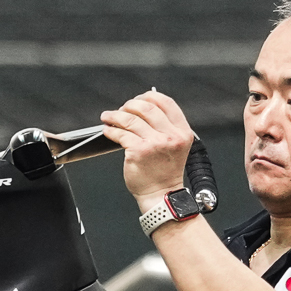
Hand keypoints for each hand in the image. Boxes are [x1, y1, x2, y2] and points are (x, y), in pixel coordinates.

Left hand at [101, 90, 193, 204]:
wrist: (161, 195)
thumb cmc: (165, 172)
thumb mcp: (175, 146)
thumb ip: (165, 127)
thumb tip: (141, 109)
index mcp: (181, 132)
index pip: (166, 103)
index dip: (149, 96)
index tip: (138, 99)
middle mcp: (170, 136)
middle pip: (146, 107)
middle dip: (130, 105)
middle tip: (122, 109)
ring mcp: (154, 143)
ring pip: (130, 119)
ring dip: (115, 115)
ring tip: (108, 117)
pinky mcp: (138, 151)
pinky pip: (121, 133)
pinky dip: (111, 130)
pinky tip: (108, 130)